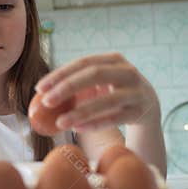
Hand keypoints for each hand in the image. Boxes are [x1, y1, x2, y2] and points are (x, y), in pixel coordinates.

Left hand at [35, 52, 160, 132]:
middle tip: (46, 102)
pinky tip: (77, 129)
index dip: (60, 74)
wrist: (148, 106)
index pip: (83, 62)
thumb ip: (77, 82)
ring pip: (107, 100)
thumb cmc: (113, 91)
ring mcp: (137, 92)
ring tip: (59, 123)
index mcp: (114, 59)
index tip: (40, 88)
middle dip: (67, 88)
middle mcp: (128, 72)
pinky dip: (95, 124)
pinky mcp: (140, 112)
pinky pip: (114, 119)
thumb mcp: (100, 81)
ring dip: (80, 112)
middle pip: (95, 75)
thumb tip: (41, 93)